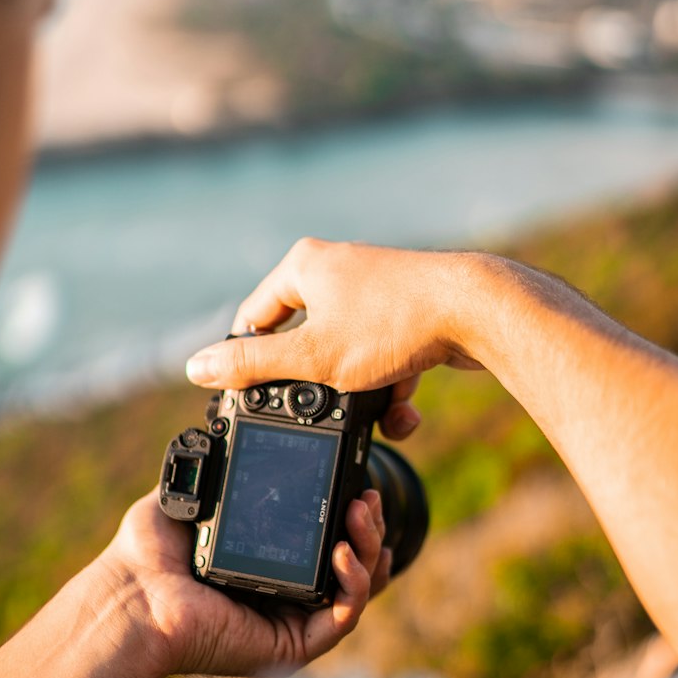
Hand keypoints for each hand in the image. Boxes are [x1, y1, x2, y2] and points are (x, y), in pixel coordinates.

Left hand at [102, 484, 391, 677]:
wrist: (133, 598)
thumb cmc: (145, 557)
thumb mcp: (187, 500)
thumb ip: (213, 473)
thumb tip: (224, 437)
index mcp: (262, 563)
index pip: (321, 542)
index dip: (345, 516)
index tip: (356, 484)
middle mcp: (281, 595)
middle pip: (349, 565)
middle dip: (367, 528)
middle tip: (367, 497)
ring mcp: (288, 622)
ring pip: (354, 591)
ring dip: (368, 551)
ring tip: (362, 516)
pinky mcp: (291, 647)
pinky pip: (341, 620)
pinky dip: (355, 585)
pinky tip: (344, 552)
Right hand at [185, 238, 482, 439]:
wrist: (480, 312)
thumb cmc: (395, 324)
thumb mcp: (312, 357)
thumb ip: (252, 366)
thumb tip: (196, 367)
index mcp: (304, 266)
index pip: (254, 318)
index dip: (250, 362)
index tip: (256, 401)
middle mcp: (338, 269)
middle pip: (304, 344)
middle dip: (319, 388)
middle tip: (325, 410)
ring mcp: (376, 291)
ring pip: (348, 357)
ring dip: (360, 396)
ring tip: (379, 411)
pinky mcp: (409, 314)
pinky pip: (383, 358)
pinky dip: (390, 387)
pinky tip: (405, 409)